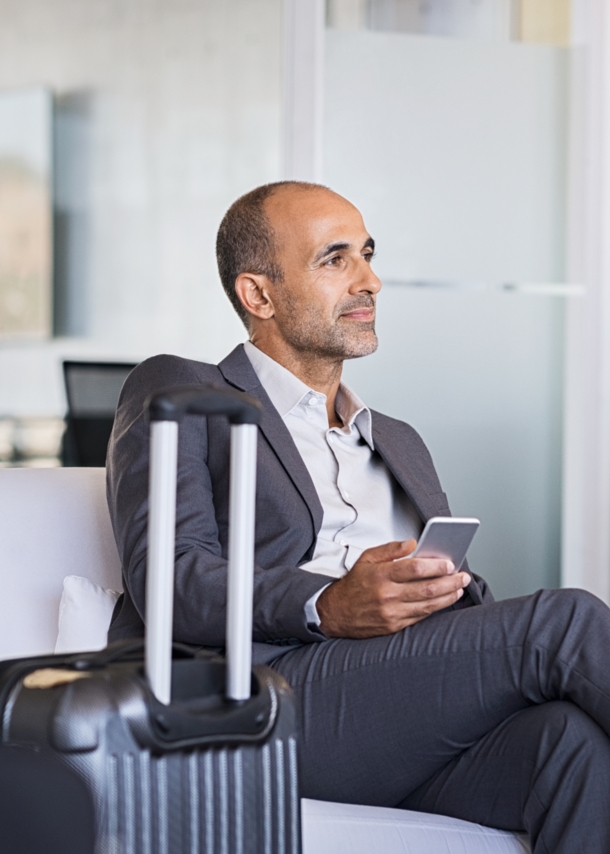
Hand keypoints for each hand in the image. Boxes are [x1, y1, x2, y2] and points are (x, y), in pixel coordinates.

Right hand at [316, 539, 469, 638]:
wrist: (335, 613)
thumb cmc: (353, 585)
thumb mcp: (366, 558)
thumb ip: (390, 549)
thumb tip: (413, 543)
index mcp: (381, 574)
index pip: (415, 568)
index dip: (436, 566)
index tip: (449, 563)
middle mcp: (387, 595)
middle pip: (427, 588)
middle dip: (450, 582)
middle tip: (463, 576)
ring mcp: (392, 612)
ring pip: (428, 605)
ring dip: (447, 596)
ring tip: (458, 589)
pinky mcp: (394, 626)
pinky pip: (420, 616)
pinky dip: (435, 608)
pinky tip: (443, 601)